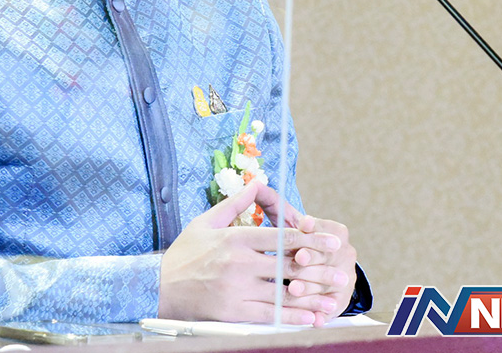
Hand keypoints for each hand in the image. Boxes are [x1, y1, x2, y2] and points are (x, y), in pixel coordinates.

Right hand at [158, 179, 353, 324]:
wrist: (159, 286)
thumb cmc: (185, 253)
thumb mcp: (207, 221)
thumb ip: (236, 203)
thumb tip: (257, 182)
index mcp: (235, 238)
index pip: (281, 238)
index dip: (311, 240)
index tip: (332, 242)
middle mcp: (239, 263)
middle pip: (288, 266)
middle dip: (319, 270)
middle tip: (342, 273)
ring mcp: (237, 289)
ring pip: (283, 293)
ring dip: (312, 297)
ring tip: (333, 300)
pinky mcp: (234, 311)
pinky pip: (270, 315)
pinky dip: (293, 317)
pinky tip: (309, 318)